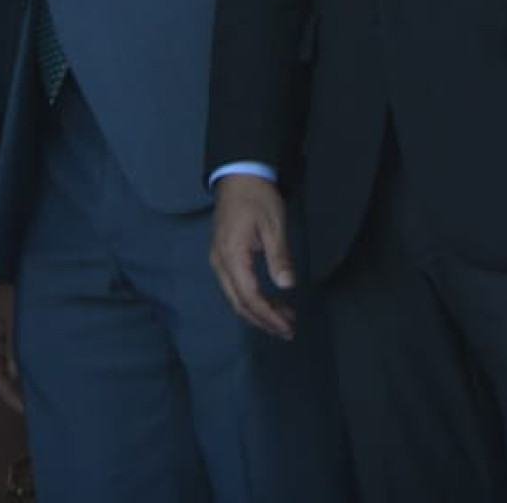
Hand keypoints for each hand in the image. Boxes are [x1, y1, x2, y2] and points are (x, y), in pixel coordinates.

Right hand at [208, 173, 297, 340]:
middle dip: (264, 321)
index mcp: (232, 255)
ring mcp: (218, 260)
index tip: (288, 327)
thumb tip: (287, 285)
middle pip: (239, 303)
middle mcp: (220, 262)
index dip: (269, 316)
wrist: (238, 175)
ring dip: (258, 312)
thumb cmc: (258, 198)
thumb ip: (279, 257)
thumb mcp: (274, 225)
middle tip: (288, 330)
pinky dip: (251, 300)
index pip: (250, 296)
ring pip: (235, 298)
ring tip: (283, 319)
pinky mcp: (222, 257)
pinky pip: (234, 288)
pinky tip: (269, 303)